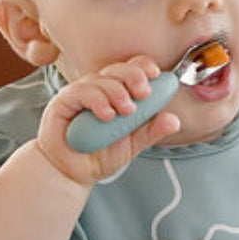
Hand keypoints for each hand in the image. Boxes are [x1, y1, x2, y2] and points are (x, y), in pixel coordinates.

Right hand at [36, 55, 180, 185]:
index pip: (132, 69)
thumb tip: (174, 120)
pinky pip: (82, 92)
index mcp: (117, 92)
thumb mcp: (132, 144)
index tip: (156, 75)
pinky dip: (98, 101)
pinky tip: (107, 115)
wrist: (72, 173)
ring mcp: (81, 92)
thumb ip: (151, 131)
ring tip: (126, 112)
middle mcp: (99, 88)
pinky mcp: (64, 100)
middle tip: (144, 93)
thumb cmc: (99, 155)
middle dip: (134, 76)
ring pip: (102, 79)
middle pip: (119, 68)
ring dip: (118, 92)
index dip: (144, 67)